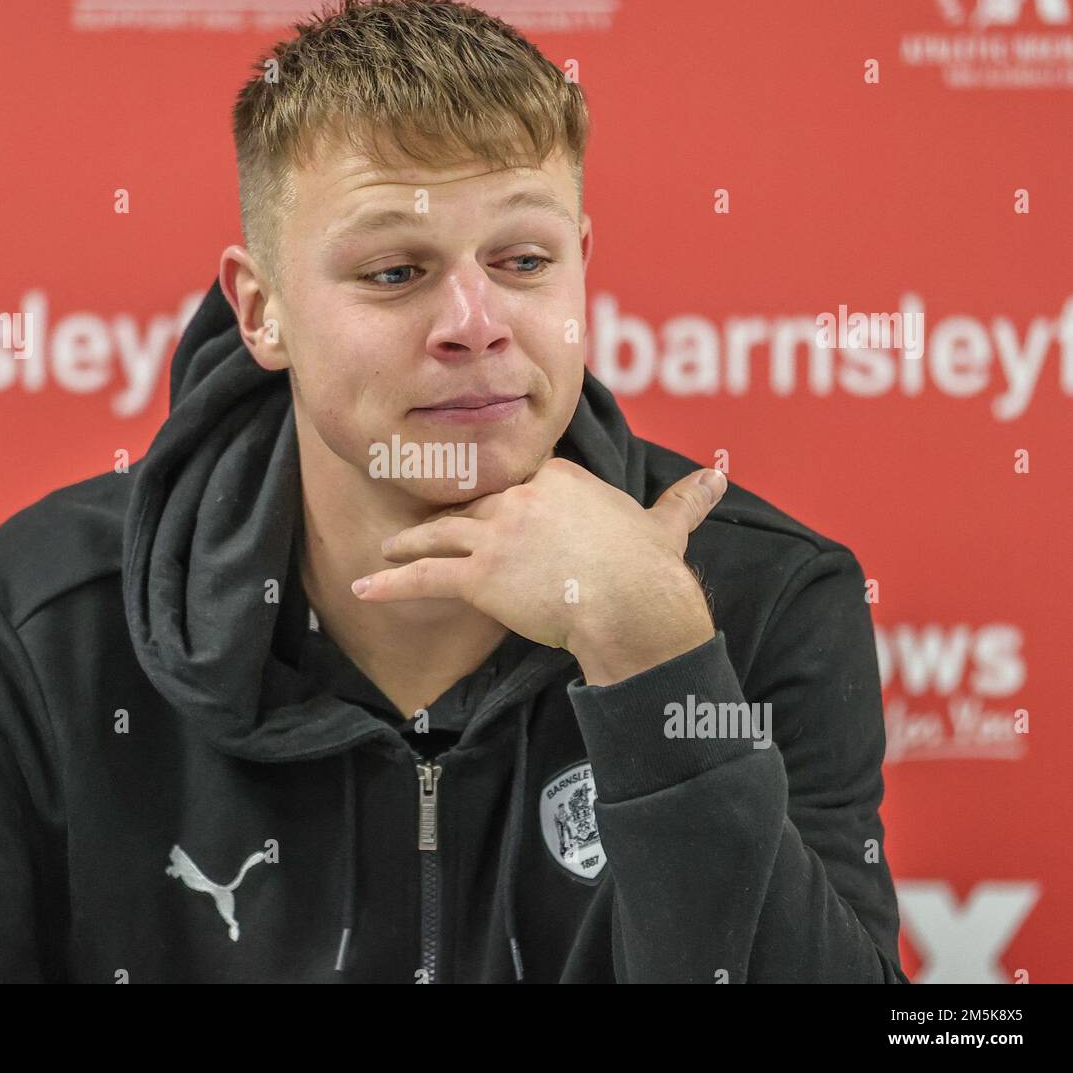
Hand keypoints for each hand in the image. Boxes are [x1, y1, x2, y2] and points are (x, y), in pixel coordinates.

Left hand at [352, 459, 726, 684]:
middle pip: (471, 505)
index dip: (497, 502)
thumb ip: (683, 499)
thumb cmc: (652, 568)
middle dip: (443, 517)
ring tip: (387, 550)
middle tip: (416, 525)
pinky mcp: (479, 574)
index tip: (482, 511)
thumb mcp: (665, 524)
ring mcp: (496, 532)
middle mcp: (519, 495)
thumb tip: (717, 477)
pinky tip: (363, 588)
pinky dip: (391, 582)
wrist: (634, 603)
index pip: (515, 485)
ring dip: (408, 543)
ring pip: (440, 534)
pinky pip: (424, 577)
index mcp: (557, 477)